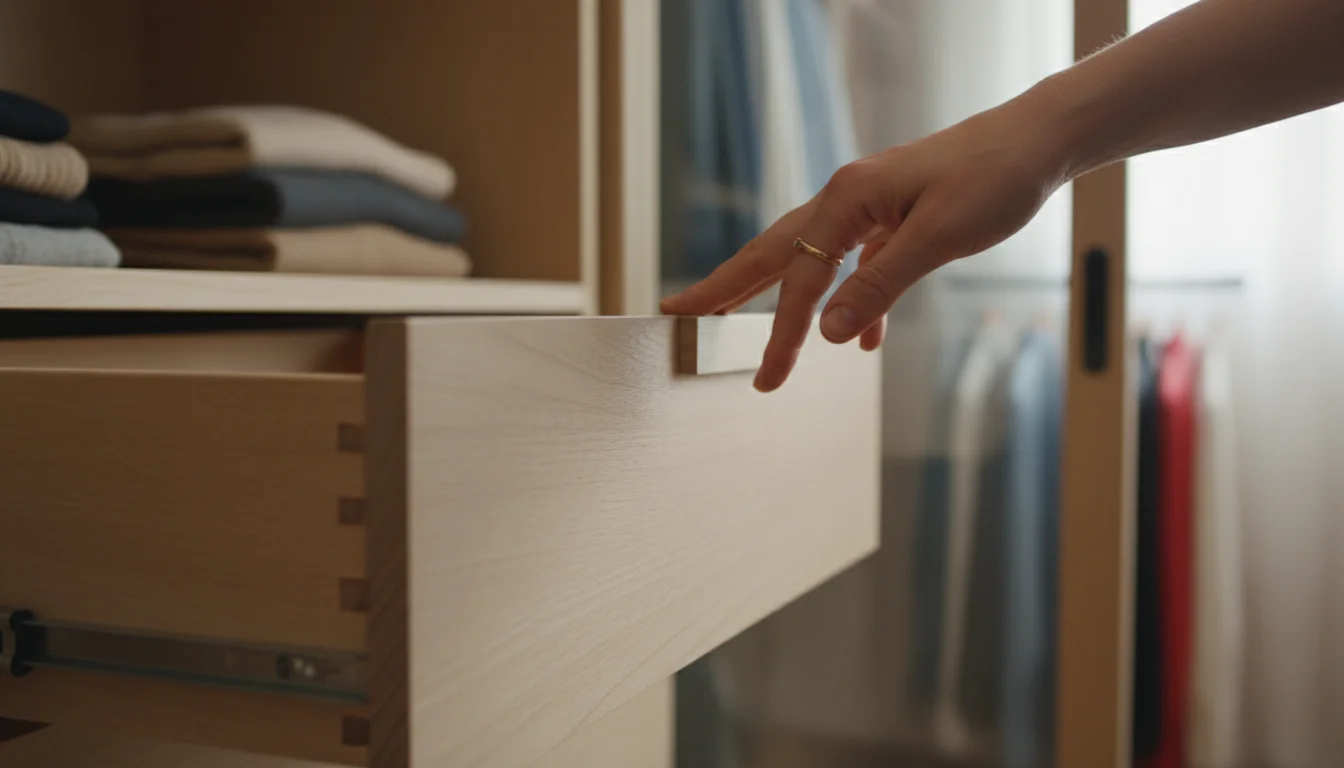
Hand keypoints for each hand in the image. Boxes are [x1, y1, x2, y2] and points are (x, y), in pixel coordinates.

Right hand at [660, 92, 1068, 391]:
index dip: (782, 333)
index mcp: (848, 197)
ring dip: (774, 293)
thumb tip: (830, 334)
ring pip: (805, 255)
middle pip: (773, 252)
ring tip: (736, 320)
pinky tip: (859, 336)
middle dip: (727, 289)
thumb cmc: (992, 179)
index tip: (765, 378)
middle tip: (681, 314)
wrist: (1036, 141)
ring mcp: (866, 205)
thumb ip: (879, 286)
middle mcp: (846, 197)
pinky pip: (851, 260)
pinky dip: (845, 297)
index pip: (801, 277)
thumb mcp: (937, 238)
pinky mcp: (890, 215)